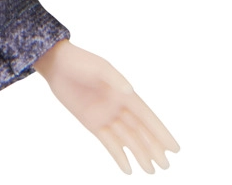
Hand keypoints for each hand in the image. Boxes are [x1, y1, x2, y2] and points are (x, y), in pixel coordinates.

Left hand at [34, 39, 178, 173]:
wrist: (56, 64)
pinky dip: (119, 155)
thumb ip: (114, 79)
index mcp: (124, 93)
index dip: (161, 132)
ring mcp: (106, 115)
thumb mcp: (99, 68)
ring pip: (127, 139)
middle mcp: (119, 106)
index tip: (175, 149)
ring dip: (139, 154)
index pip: (147, 116)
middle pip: (140, 131)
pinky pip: (109, 142)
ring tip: (151, 170)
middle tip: (165, 165)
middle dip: (153, 147)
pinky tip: (128, 169)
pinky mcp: (92, 122)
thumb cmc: (80, 62)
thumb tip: (129, 91)